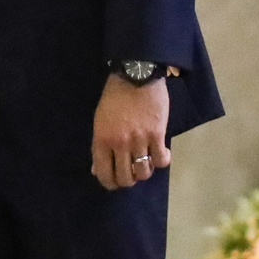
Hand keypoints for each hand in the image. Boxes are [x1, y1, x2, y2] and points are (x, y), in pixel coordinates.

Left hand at [91, 72, 171, 189]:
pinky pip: (161, 160)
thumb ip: (99, 147)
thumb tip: (97, 170)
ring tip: (145, 162)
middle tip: (131, 173)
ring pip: (143, 172)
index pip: (104, 174)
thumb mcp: (100, 121)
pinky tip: (160, 153)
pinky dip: (162, 161)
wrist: (135, 75)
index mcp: (102, 140)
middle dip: (128, 180)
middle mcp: (120, 144)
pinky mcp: (157, 134)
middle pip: (125, 178)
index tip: (115, 182)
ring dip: (144, 171)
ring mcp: (139, 140)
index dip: (110, 183)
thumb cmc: (114, 97)